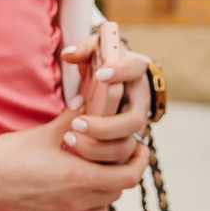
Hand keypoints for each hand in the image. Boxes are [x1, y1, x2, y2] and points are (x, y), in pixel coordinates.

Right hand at [0, 108, 146, 210]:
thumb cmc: (9, 154)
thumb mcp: (45, 133)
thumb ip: (72, 118)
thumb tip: (88, 100)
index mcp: (80, 178)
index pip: (128, 177)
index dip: (139, 163)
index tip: (139, 151)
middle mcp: (75, 205)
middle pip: (115, 194)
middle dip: (117, 176)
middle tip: (111, 162)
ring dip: (102, 202)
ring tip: (93, 185)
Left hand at [62, 23, 152, 154]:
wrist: (115, 86)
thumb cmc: (104, 66)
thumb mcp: (96, 52)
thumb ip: (83, 49)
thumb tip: (68, 54)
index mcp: (135, 73)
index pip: (136, 68)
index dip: (121, 72)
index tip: (100, 74)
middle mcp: (141, 102)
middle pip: (134, 121)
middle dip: (105, 126)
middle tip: (77, 123)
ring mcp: (135, 127)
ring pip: (126, 146)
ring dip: (98, 147)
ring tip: (70, 138)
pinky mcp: (126, 144)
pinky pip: (117, 161)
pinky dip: (97, 160)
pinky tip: (75, 154)